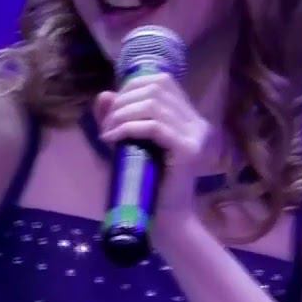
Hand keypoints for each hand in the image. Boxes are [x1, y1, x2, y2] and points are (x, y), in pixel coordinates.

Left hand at [93, 73, 214, 219]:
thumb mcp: (125, 143)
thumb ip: (116, 118)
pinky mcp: (189, 150)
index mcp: (188, 116)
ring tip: (107, 132)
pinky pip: (154, 127)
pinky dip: (128, 128)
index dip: (132, 87)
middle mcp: (197, 122)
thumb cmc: (145, 183)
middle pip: (156, 88)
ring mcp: (196, 135)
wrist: (164, 220)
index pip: (161, 81)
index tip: (112, 109)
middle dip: (123, 101)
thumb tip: (103, 94)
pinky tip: (112, 139)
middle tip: (106, 125)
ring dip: (122, 114)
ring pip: (153, 105)